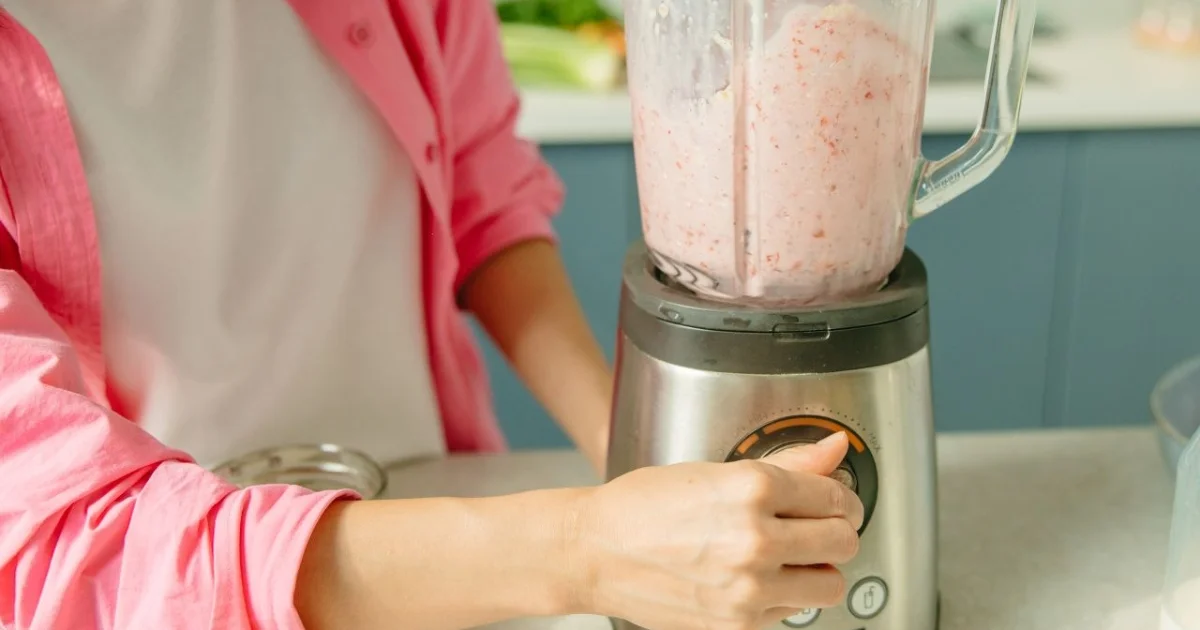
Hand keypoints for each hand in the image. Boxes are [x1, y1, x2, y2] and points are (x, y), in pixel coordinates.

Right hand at [571, 432, 862, 629]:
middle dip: (837, 531)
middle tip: (819, 527)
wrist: (596, 552)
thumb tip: (834, 450)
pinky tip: (759, 577)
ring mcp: (749, 588)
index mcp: (752, 488)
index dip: (840, 497)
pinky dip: (785, 596)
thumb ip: (787, 463)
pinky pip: (793, 613)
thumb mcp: (714, 470)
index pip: (835, 496)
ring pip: (830, 584)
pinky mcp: (738, 624)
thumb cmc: (644, 506)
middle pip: (843, 541)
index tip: (833, 500)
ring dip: (819, 569)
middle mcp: (756, 539)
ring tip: (794, 558)